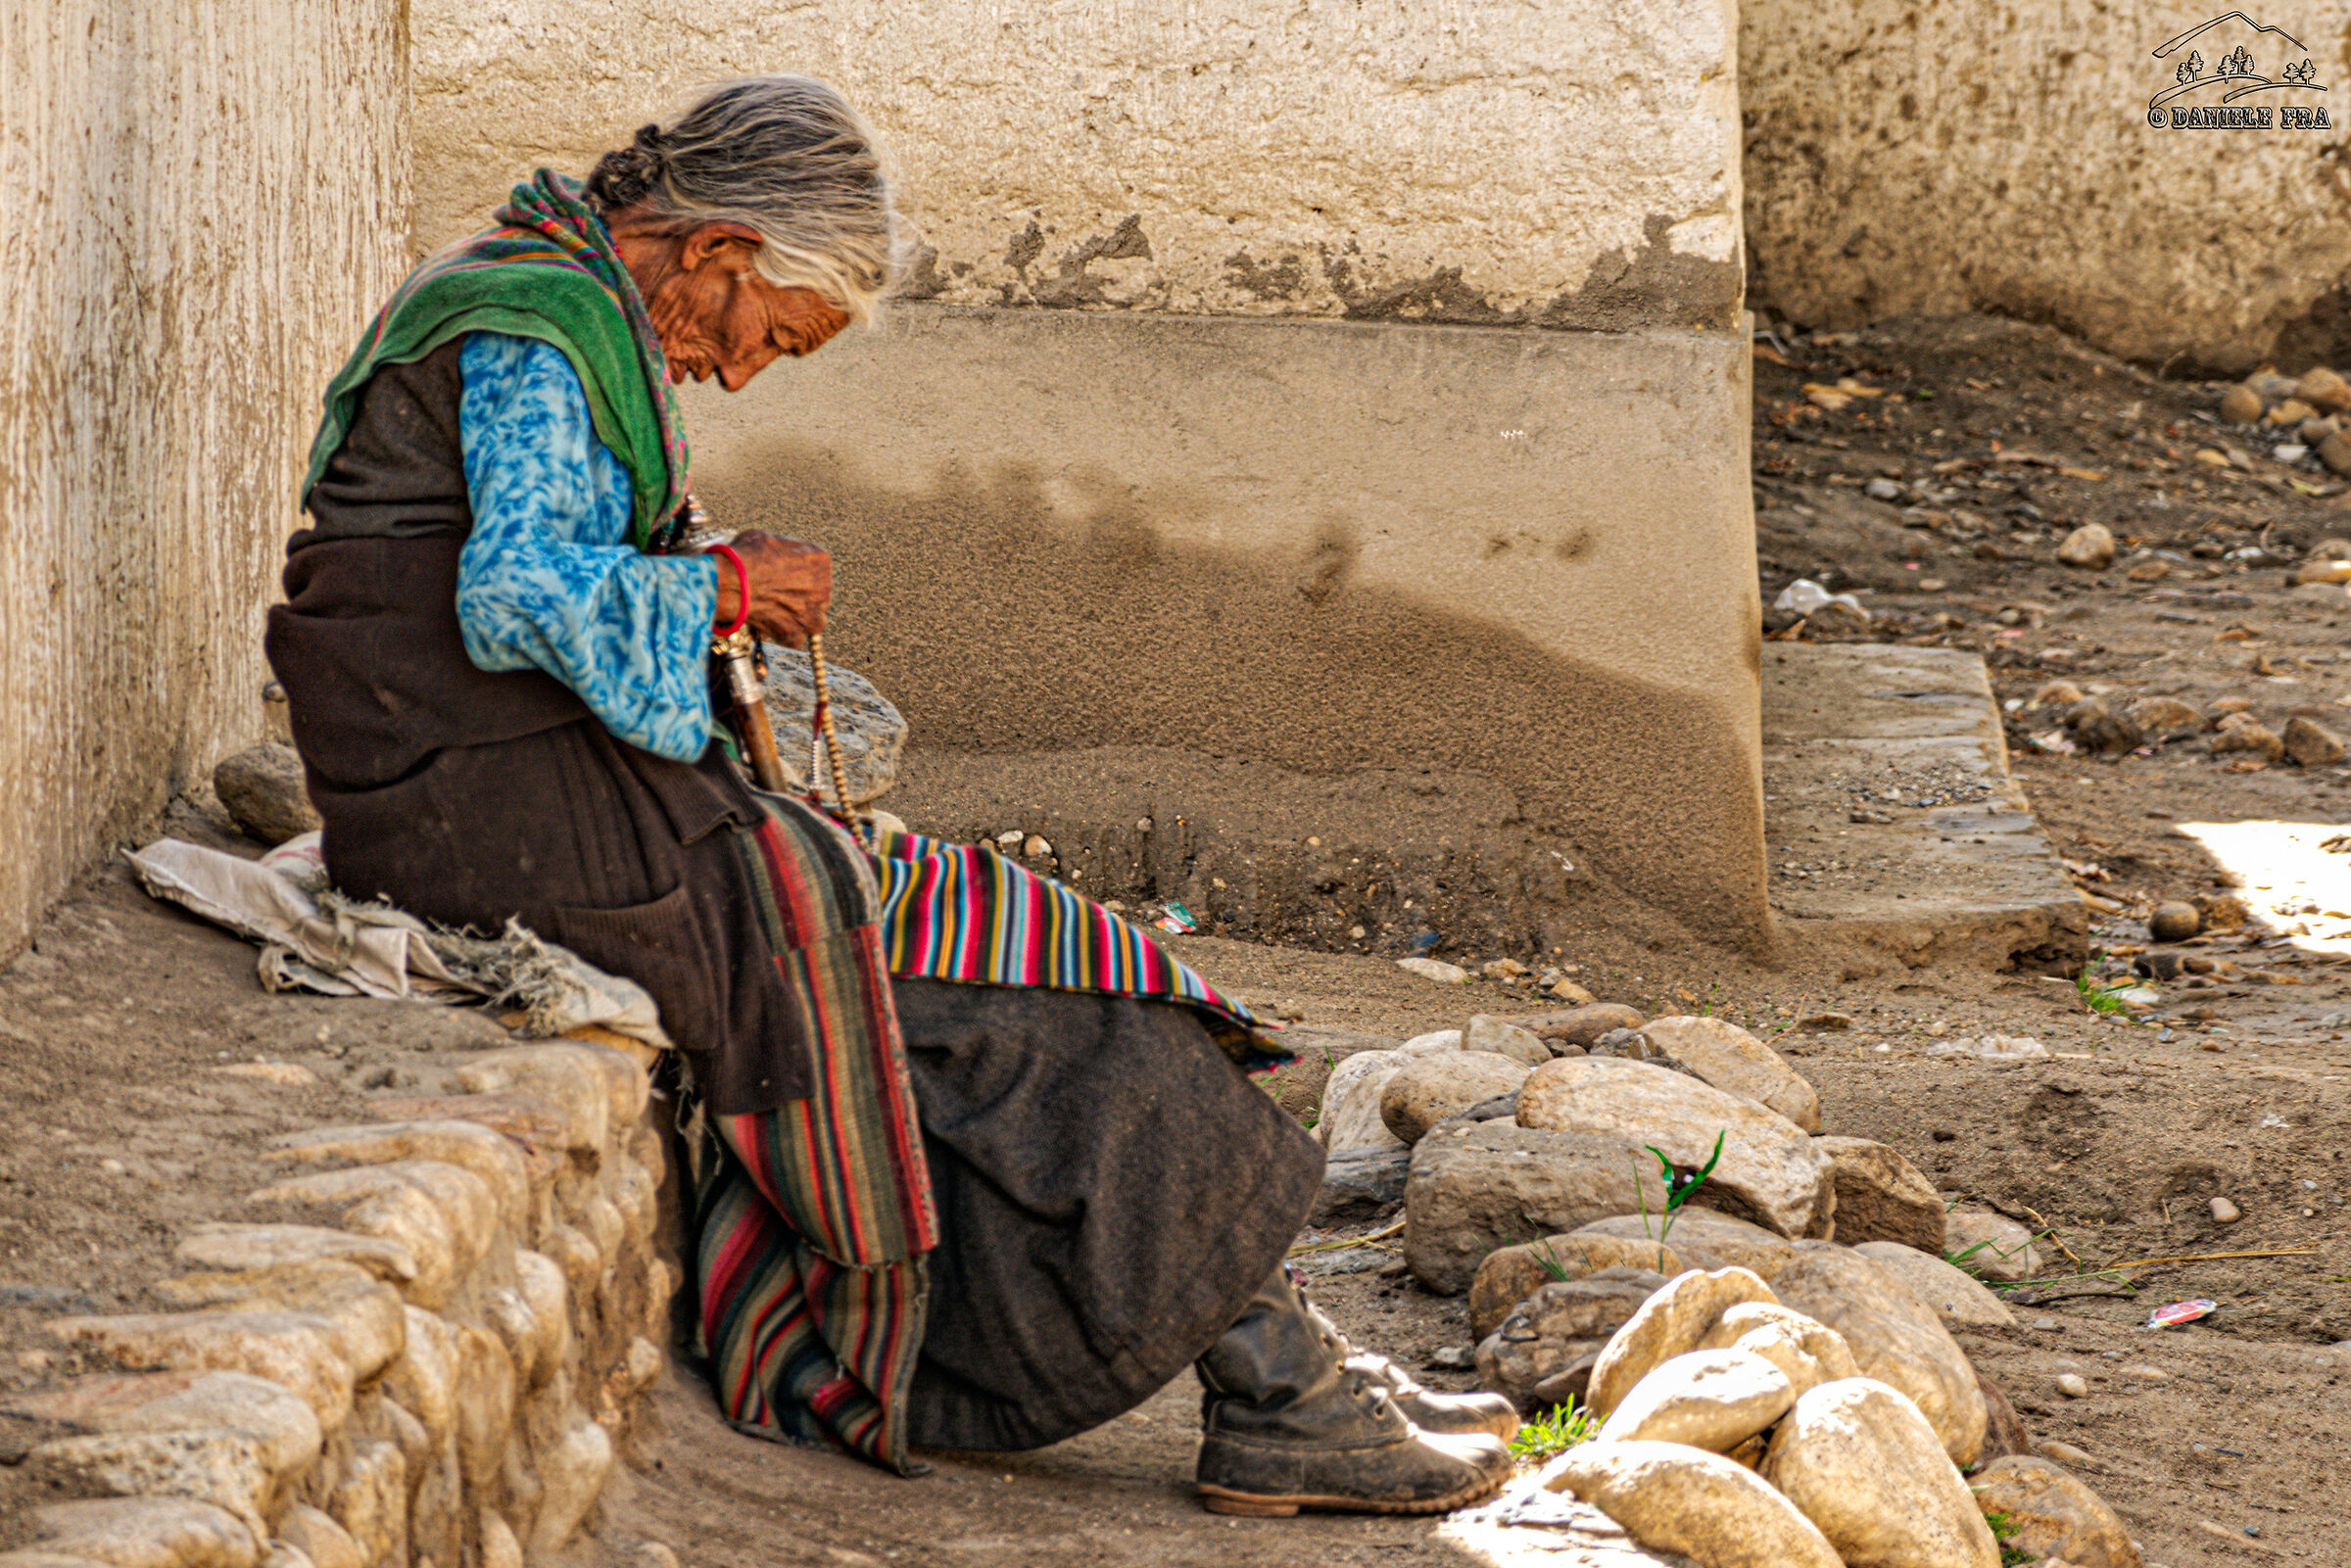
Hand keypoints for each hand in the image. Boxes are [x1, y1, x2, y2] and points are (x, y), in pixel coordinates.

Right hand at [713, 531, 830, 647]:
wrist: (730, 583)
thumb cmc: (745, 557)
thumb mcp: (768, 538)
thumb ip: (783, 550)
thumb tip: (778, 555)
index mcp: (820, 560)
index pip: (816, 567)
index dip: (798, 570)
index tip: (783, 572)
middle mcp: (823, 589)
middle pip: (817, 594)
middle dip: (800, 594)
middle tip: (777, 592)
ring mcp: (811, 615)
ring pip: (813, 619)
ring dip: (799, 617)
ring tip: (777, 611)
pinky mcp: (795, 635)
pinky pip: (794, 637)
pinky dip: (783, 634)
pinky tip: (769, 624)